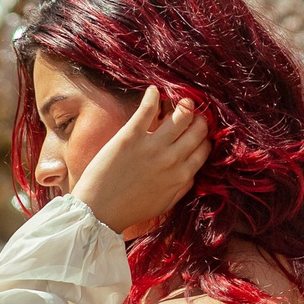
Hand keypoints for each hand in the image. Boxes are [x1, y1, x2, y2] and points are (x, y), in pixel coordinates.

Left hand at [72, 88, 208, 236]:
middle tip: (190, 113)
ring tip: (178, 101)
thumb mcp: (165, 203)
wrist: (99, 212)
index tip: (197, 130)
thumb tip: (192, 172)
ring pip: (180, 115)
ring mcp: (152, 147)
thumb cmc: (130, 210)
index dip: (203, 136)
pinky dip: (152, 96)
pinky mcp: (130, 137)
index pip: (204, 147)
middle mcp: (172, 159)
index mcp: (182, 175)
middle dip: (198, 118)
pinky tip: (153, 91)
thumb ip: (182, 187)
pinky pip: (147, 109)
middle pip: (197, 128)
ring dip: (183, 104)